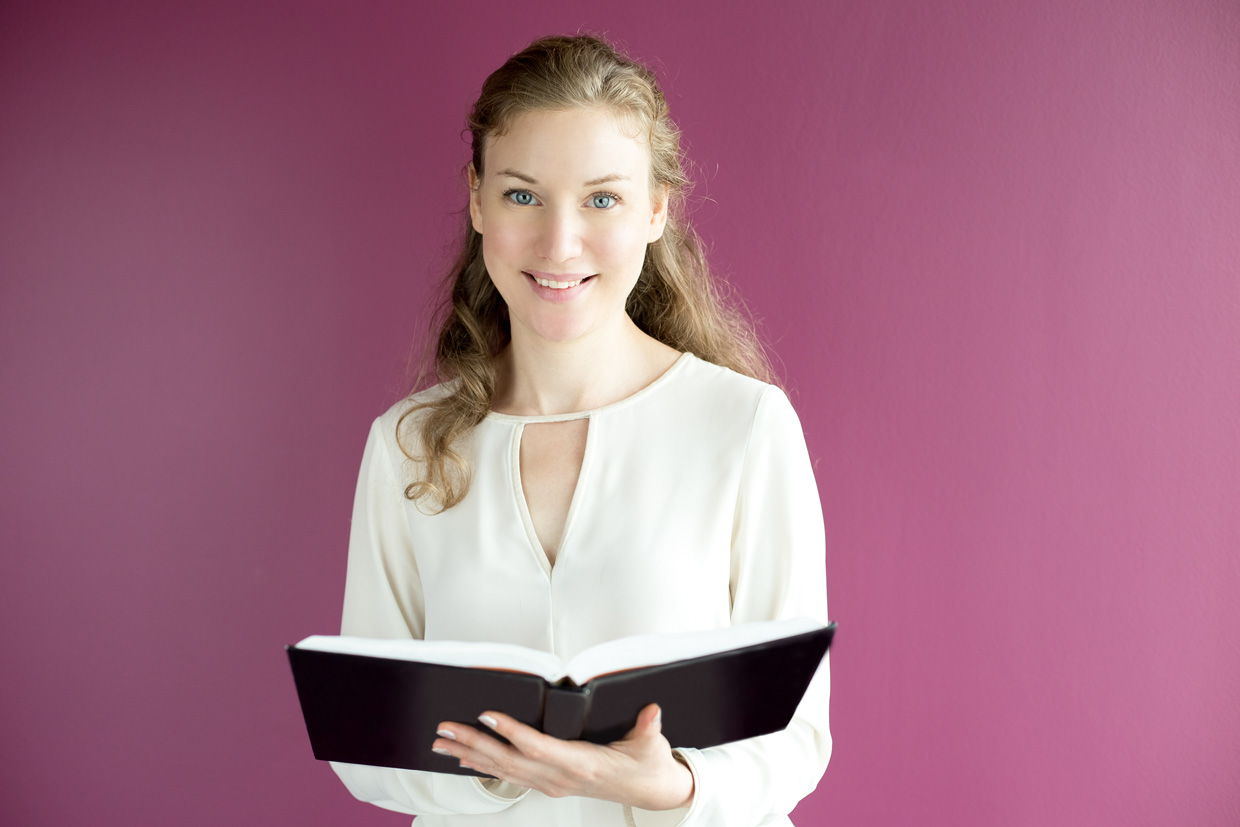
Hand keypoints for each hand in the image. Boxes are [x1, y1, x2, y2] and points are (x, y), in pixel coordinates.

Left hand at [432, 703, 694, 810]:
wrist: (651, 791)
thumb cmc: (648, 765)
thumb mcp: (652, 745)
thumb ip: (649, 728)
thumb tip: (651, 712)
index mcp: (582, 764)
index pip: (539, 747)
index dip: (512, 732)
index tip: (487, 715)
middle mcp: (560, 778)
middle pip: (510, 760)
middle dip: (474, 744)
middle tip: (445, 730)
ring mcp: (552, 784)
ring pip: (504, 770)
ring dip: (471, 755)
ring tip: (442, 743)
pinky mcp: (549, 783)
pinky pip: (510, 775)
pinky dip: (484, 766)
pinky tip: (465, 759)